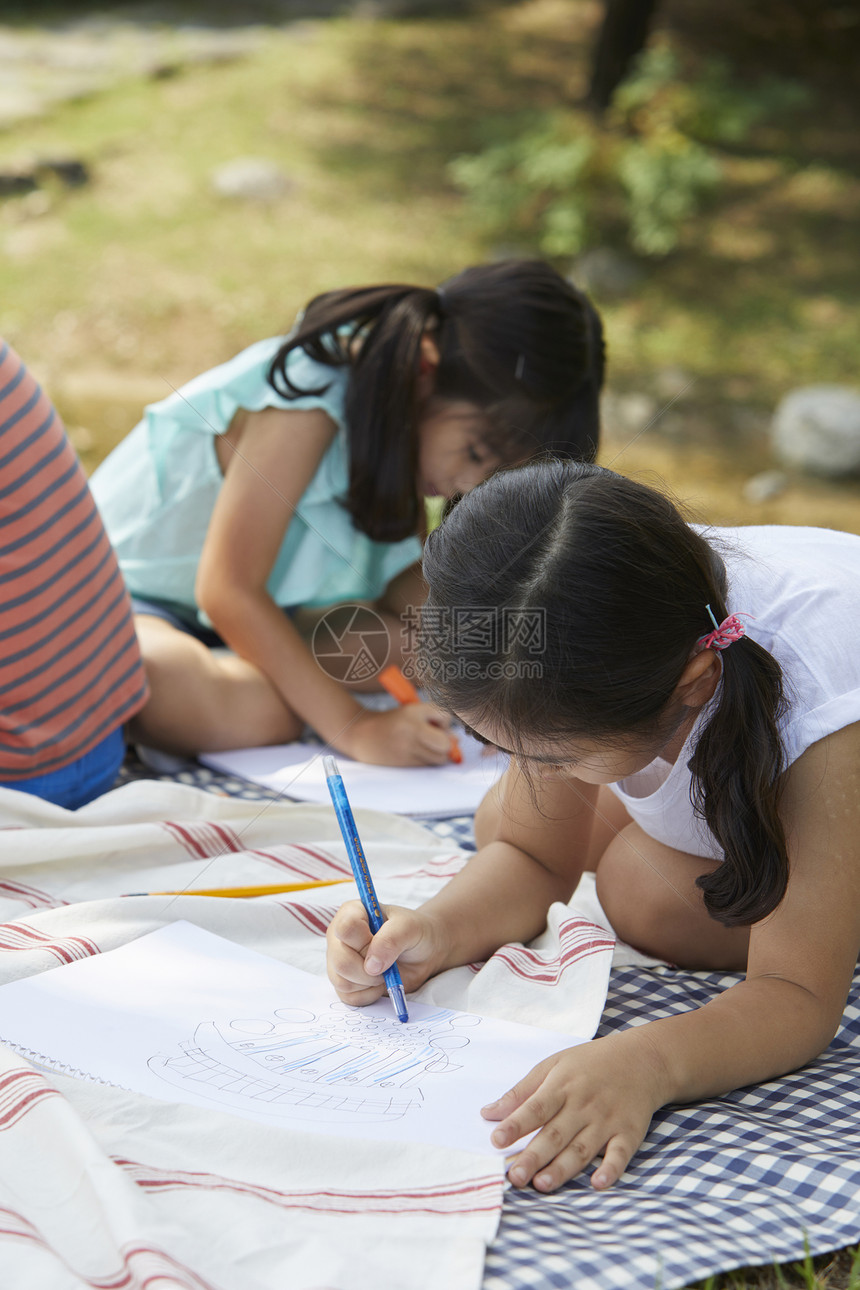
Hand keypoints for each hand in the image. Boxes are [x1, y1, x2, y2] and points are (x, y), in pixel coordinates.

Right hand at [326, 900, 448, 1004]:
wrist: (421, 952)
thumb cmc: (413, 932)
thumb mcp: (409, 927)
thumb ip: (391, 939)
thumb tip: (371, 966)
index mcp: (351, 913)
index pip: (345, 928)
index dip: (364, 943)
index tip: (381, 944)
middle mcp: (339, 937)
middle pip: (341, 961)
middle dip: (369, 970)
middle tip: (388, 965)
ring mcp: (337, 960)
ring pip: (342, 982)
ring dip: (370, 983)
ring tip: (385, 971)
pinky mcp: (343, 982)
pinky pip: (349, 997)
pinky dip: (369, 994)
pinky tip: (379, 982)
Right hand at [340, 704, 453, 765]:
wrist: (361, 734)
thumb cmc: (392, 722)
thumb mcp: (412, 712)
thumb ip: (436, 720)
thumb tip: (456, 740)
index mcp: (413, 713)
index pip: (445, 717)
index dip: (444, 723)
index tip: (435, 723)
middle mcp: (411, 730)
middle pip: (445, 743)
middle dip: (445, 743)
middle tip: (435, 740)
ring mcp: (407, 749)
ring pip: (439, 758)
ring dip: (437, 754)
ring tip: (424, 746)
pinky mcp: (404, 763)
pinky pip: (427, 765)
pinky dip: (427, 760)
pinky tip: (415, 753)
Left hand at [482, 1030, 668, 1191]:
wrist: (642, 1060)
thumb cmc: (590, 1063)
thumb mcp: (553, 1065)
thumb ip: (521, 1091)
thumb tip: (488, 1113)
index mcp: (562, 1085)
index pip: (535, 1107)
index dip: (516, 1124)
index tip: (496, 1139)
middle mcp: (583, 1104)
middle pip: (555, 1134)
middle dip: (534, 1156)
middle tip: (514, 1177)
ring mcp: (607, 1120)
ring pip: (582, 1148)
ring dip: (563, 1168)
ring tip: (542, 1185)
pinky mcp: (628, 1133)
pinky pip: (620, 1154)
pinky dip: (611, 1169)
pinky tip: (598, 1183)